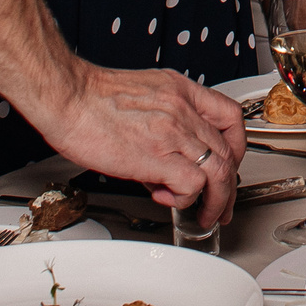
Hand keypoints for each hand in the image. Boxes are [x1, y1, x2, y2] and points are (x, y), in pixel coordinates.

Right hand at [35, 64, 246, 226]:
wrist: (68, 97)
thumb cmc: (92, 98)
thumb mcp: (143, 96)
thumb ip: (164, 123)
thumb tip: (166, 162)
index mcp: (181, 91)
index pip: (230, 117)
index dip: (237, 146)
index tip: (230, 165)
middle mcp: (183, 110)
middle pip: (230, 151)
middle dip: (230, 185)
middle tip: (221, 204)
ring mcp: (173, 133)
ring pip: (220, 171)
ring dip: (216, 200)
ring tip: (204, 213)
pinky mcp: (157, 157)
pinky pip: (193, 185)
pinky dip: (186, 198)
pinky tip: (166, 197)